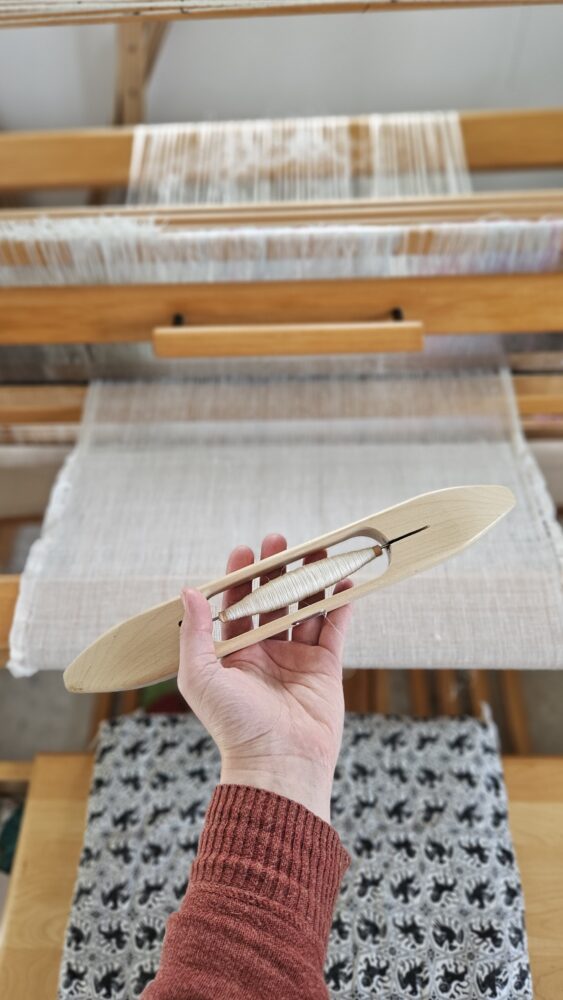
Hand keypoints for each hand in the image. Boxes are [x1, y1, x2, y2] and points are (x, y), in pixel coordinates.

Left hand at [178, 533, 352, 822]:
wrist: (278, 763)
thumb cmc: (233, 725)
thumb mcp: (202, 677)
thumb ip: (195, 633)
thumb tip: (189, 590)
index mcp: (233, 655)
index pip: (236, 606)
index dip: (240, 578)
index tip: (245, 551)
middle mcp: (265, 653)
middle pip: (272, 601)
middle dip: (276, 570)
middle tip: (280, 539)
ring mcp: (296, 659)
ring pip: (305, 609)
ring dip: (310, 580)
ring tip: (316, 551)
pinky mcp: (325, 668)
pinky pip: (335, 629)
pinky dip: (341, 604)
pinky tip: (344, 581)